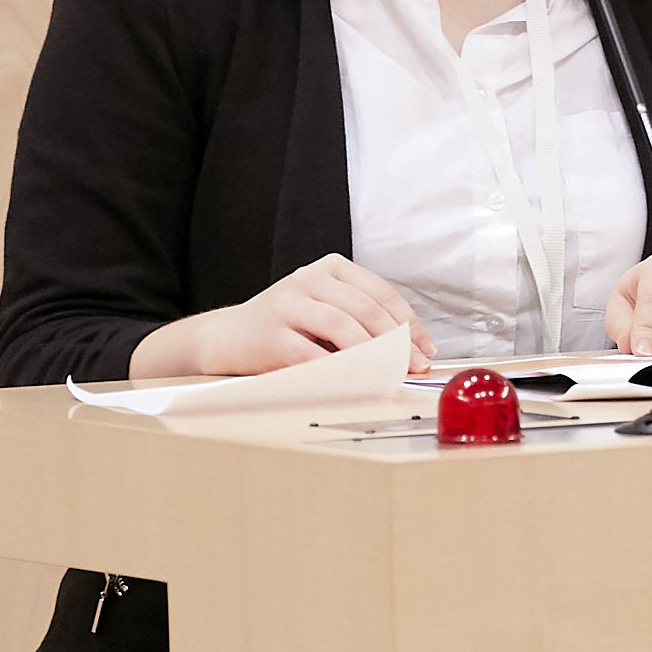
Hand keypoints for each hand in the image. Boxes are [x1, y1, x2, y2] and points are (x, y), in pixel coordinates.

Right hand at [131, 257, 431, 379]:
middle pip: (366, 309)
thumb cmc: (283, 327)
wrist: (225, 337)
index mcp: (329, 268)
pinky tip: (355, 383)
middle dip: (397, 342)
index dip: (408, 323)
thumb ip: (358, 321)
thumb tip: (408, 352)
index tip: (425, 349)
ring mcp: (288, 303)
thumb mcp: (322, 309)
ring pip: (343, 326)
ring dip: (372, 354)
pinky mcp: (272, 332)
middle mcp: (309, 278)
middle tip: (413, 367)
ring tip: (390, 375)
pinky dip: (338, 370)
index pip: (380, 293)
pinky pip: (313, 353)